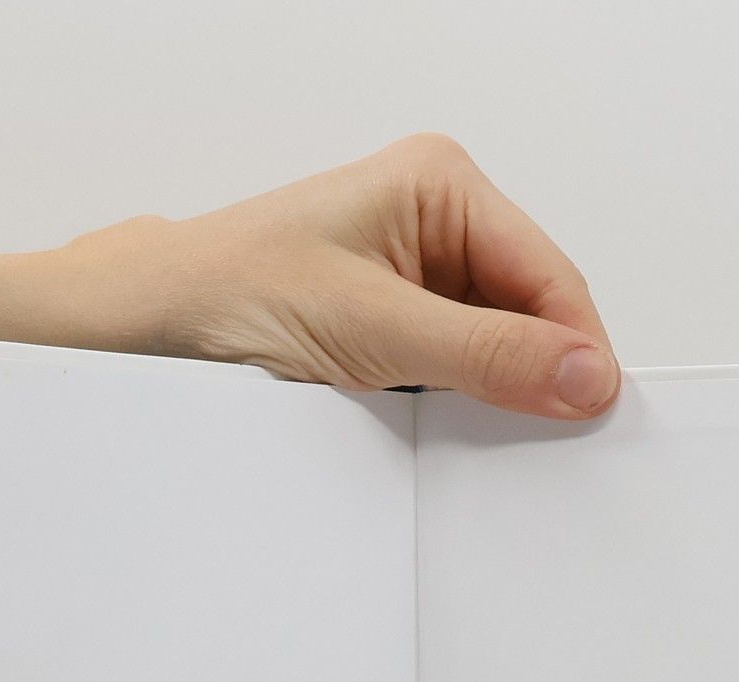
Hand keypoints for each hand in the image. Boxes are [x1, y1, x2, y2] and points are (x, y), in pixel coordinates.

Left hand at [49, 134, 620, 420]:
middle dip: (538, 374)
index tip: (594, 414)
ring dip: (495, 394)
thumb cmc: (229, 295)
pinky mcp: (394, 326)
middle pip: (531, 312)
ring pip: (498, 348)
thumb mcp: (374, 330)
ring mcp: (416, 275)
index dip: (578, 348)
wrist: (145, 331)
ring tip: (471, 427)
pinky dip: (460, 405)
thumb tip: (582, 374)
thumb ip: (487, 355)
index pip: (551, 274)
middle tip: (546, 439)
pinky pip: (458, 371)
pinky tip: (442, 425)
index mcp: (441, 184)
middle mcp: (435, 222)